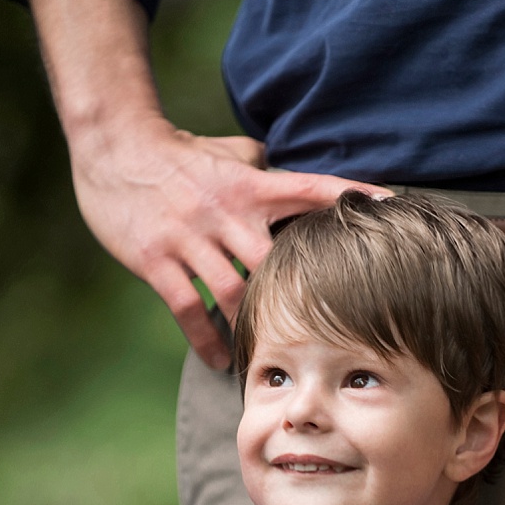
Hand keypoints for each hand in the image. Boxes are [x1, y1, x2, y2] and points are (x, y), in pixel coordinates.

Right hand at [67, 115, 389, 368]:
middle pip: (276, 260)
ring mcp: (190, 237)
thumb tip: (296, 176)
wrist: (114, 144)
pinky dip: (207, 338)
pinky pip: (189, 308)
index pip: (311, 188)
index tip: (391, 206)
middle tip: (328, 330)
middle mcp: (226, 212)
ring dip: (254, 327)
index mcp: (250, 185)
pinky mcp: (156, 259)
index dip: (351, 195)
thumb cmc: (179, 152)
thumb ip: (264, 167)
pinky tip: (220, 359)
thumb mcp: (229, 152)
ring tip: (271, 356)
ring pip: (234, 291)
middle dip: (300, 293)